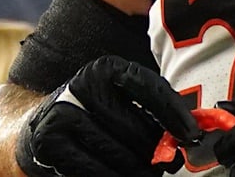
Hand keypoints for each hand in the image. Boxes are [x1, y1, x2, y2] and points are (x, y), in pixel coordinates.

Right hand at [15, 55, 201, 176]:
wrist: (43, 125)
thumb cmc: (96, 113)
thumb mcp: (123, 99)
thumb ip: (155, 108)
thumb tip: (191, 129)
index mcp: (106, 68)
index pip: (148, 88)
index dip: (173, 114)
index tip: (191, 135)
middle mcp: (82, 85)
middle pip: (134, 126)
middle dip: (158, 150)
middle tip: (170, 163)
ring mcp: (62, 114)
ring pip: (117, 152)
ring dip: (140, 170)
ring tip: (150, 173)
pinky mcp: (50, 143)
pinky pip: (95, 170)